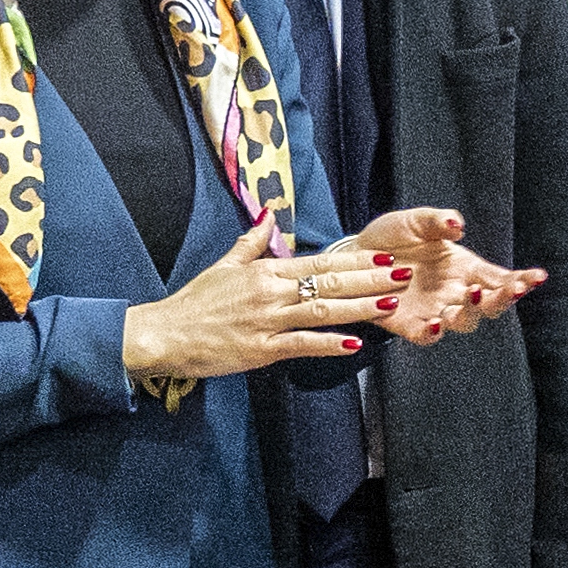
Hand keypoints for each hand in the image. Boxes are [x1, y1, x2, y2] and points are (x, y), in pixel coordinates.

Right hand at [123, 218, 389, 382]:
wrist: (165, 333)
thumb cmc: (195, 303)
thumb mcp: (223, 266)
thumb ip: (251, 243)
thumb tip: (268, 218)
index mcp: (265, 271)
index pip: (319, 262)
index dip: (355, 260)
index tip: (384, 255)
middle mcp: (271, 292)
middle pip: (328, 283)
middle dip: (369, 279)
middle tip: (402, 274)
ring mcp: (267, 320)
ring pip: (321, 311)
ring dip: (359, 308)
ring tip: (390, 303)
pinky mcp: (261, 349)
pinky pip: (301, 345)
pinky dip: (328, 345)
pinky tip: (354, 345)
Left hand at [350, 203, 544, 344]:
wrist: (353, 257)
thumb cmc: (391, 239)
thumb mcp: (416, 221)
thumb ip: (437, 221)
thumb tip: (457, 224)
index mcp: (464, 269)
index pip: (500, 278)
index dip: (521, 280)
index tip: (538, 277)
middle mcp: (455, 293)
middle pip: (488, 306)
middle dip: (503, 299)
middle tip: (511, 289)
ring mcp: (434, 311)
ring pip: (463, 323)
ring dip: (471, 313)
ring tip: (471, 297)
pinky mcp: (409, 324)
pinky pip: (426, 336)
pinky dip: (432, 333)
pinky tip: (435, 324)